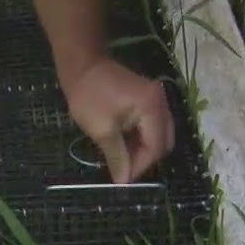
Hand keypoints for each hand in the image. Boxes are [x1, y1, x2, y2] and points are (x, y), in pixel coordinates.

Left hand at [61, 57, 175, 183]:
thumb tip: (124, 180)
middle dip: (144, 159)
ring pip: (158, 134)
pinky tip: (124, 145)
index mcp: (152, 108)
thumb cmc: (88, 95)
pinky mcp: (147, 98)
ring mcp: (156, 99)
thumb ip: (117, 156)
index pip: (156, 146)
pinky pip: (151, 124)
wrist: (81, 64)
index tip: (123, 179)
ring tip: (122, 160)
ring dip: (142, 149)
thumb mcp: (101, 130)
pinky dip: (140, 137)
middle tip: (124, 171)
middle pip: (163, 141)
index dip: (140, 166)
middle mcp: (161, 102)